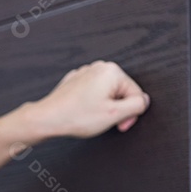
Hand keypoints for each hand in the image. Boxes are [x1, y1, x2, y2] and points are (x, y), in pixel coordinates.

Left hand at [31, 60, 150, 138]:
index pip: (136, 94)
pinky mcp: (75, 81)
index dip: (130, 113)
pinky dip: (91, 104)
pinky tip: (82, 112)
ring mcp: (85, 72)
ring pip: (107, 94)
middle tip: (103, 121)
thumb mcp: (114, 114)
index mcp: (112, 71)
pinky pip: (92, 94)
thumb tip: (144, 101)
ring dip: (104, 107)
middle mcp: (99, 67)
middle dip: (117, 109)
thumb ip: (136, 106)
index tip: (119, 124)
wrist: (46, 119)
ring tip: (90, 116)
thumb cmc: (75, 117)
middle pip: (121, 92)